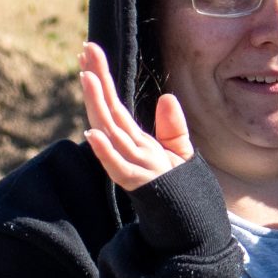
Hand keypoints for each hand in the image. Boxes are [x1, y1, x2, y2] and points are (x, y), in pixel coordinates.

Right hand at [78, 42, 193, 191]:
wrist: (192, 227)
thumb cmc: (182, 192)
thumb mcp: (181, 153)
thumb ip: (172, 127)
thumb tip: (166, 97)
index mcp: (136, 141)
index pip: (115, 104)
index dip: (103, 78)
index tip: (91, 52)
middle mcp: (129, 150)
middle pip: (108, 110)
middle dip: (97, 80)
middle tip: (86, 49)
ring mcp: (132, 167)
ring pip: (110, 132)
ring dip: (97, 105)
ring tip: (87, 76)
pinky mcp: (139, 186)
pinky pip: (119, 168)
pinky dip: (105, 152)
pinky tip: (92, 134)